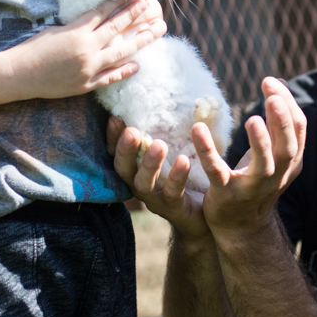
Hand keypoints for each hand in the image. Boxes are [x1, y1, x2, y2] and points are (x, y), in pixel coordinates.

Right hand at [5, 0, 166, 99]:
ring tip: (152, 33)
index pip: (102, 11)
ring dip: (138, 42)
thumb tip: (95, 20)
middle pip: (115, 29)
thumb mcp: (55, 30)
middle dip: (133, 16)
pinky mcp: (85, 85)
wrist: (18, 74)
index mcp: (76, 31)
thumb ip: (77, 27)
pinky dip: (124, 71)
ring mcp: (87, 68)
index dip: (117, 1)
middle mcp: (85, 48)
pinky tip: (137, 65)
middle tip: (148, 7)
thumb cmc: (33, 49)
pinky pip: (109, 78)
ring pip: (119, 54)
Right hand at [109, 116, 209, 241]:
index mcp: (137, 170)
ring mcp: (155, 200)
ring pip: (143, 184)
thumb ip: (169, 132)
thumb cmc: (187, 178)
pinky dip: (176, 177)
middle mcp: (140, 186)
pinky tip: (184, 160)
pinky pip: (173, 194)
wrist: (204, 216)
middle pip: (123, 169)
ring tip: (160, 144)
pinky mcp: (174, 209)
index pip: (116, 154)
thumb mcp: (175, 152)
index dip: (112, 138)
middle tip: (132, 131)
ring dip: (149, 164)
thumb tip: (173, 100)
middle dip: (125, 150)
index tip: (115, 118)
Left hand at [193, 77, 306, 238]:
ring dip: (260, 143)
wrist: (240, 228)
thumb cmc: (256, 181)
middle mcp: (276, 175)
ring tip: (251, 120)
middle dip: (282, 122)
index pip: (298, 129)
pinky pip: (217, 172)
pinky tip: (197, 129)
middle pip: (287, 147)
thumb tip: (277, 83)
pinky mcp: (226, 195)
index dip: (287, 104)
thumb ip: (277, 124)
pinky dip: (207, 152)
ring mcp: (252, 188)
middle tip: (271, 97)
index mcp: (290, 161)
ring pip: (263, 166)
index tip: (269, 82)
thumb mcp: (273, 154)